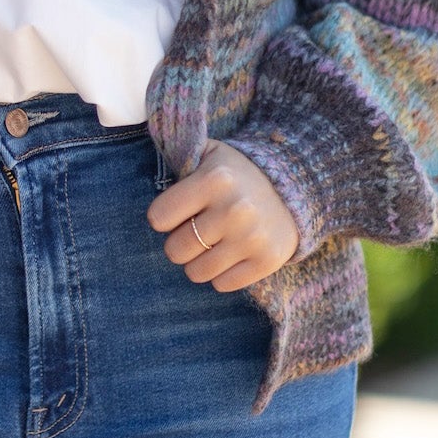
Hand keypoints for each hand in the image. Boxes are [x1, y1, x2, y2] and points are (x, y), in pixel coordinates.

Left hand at [146, 139, 299, 289]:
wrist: (292, 188)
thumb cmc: (235, 174)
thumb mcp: (208, 154)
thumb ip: (177, 158)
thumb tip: (145, 153)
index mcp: (214, 180)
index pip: (158, 217)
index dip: (163, 217)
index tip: (176, 213)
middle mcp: (233, 210)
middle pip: (176, 250)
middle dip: (179, 243)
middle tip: (194, 232)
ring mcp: (252, 238)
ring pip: (197, 272)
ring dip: (198, 262)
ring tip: (210, 245)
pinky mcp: (267, 260)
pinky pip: (223, 285)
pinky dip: (221, 275)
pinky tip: (230, 255)